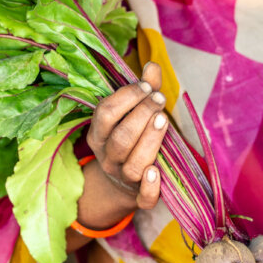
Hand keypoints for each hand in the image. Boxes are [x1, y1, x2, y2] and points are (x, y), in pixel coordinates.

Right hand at [86, 61, 166, 212]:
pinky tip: (158, 171)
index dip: (127, 97)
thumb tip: (152, 65)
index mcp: (99, 134)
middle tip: (159, 99)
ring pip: (133, 164)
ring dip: (149, 141)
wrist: (122, 182)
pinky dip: (151, 187)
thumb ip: (144, 90)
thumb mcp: (131, 113)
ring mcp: (122, 178)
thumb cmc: (130, 137)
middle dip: (141, 115)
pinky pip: (144, 198)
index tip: (147, 87)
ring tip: (163, 120)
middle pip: (120, 138)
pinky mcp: (140, 197)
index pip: (106, 113)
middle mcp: (107, 158)